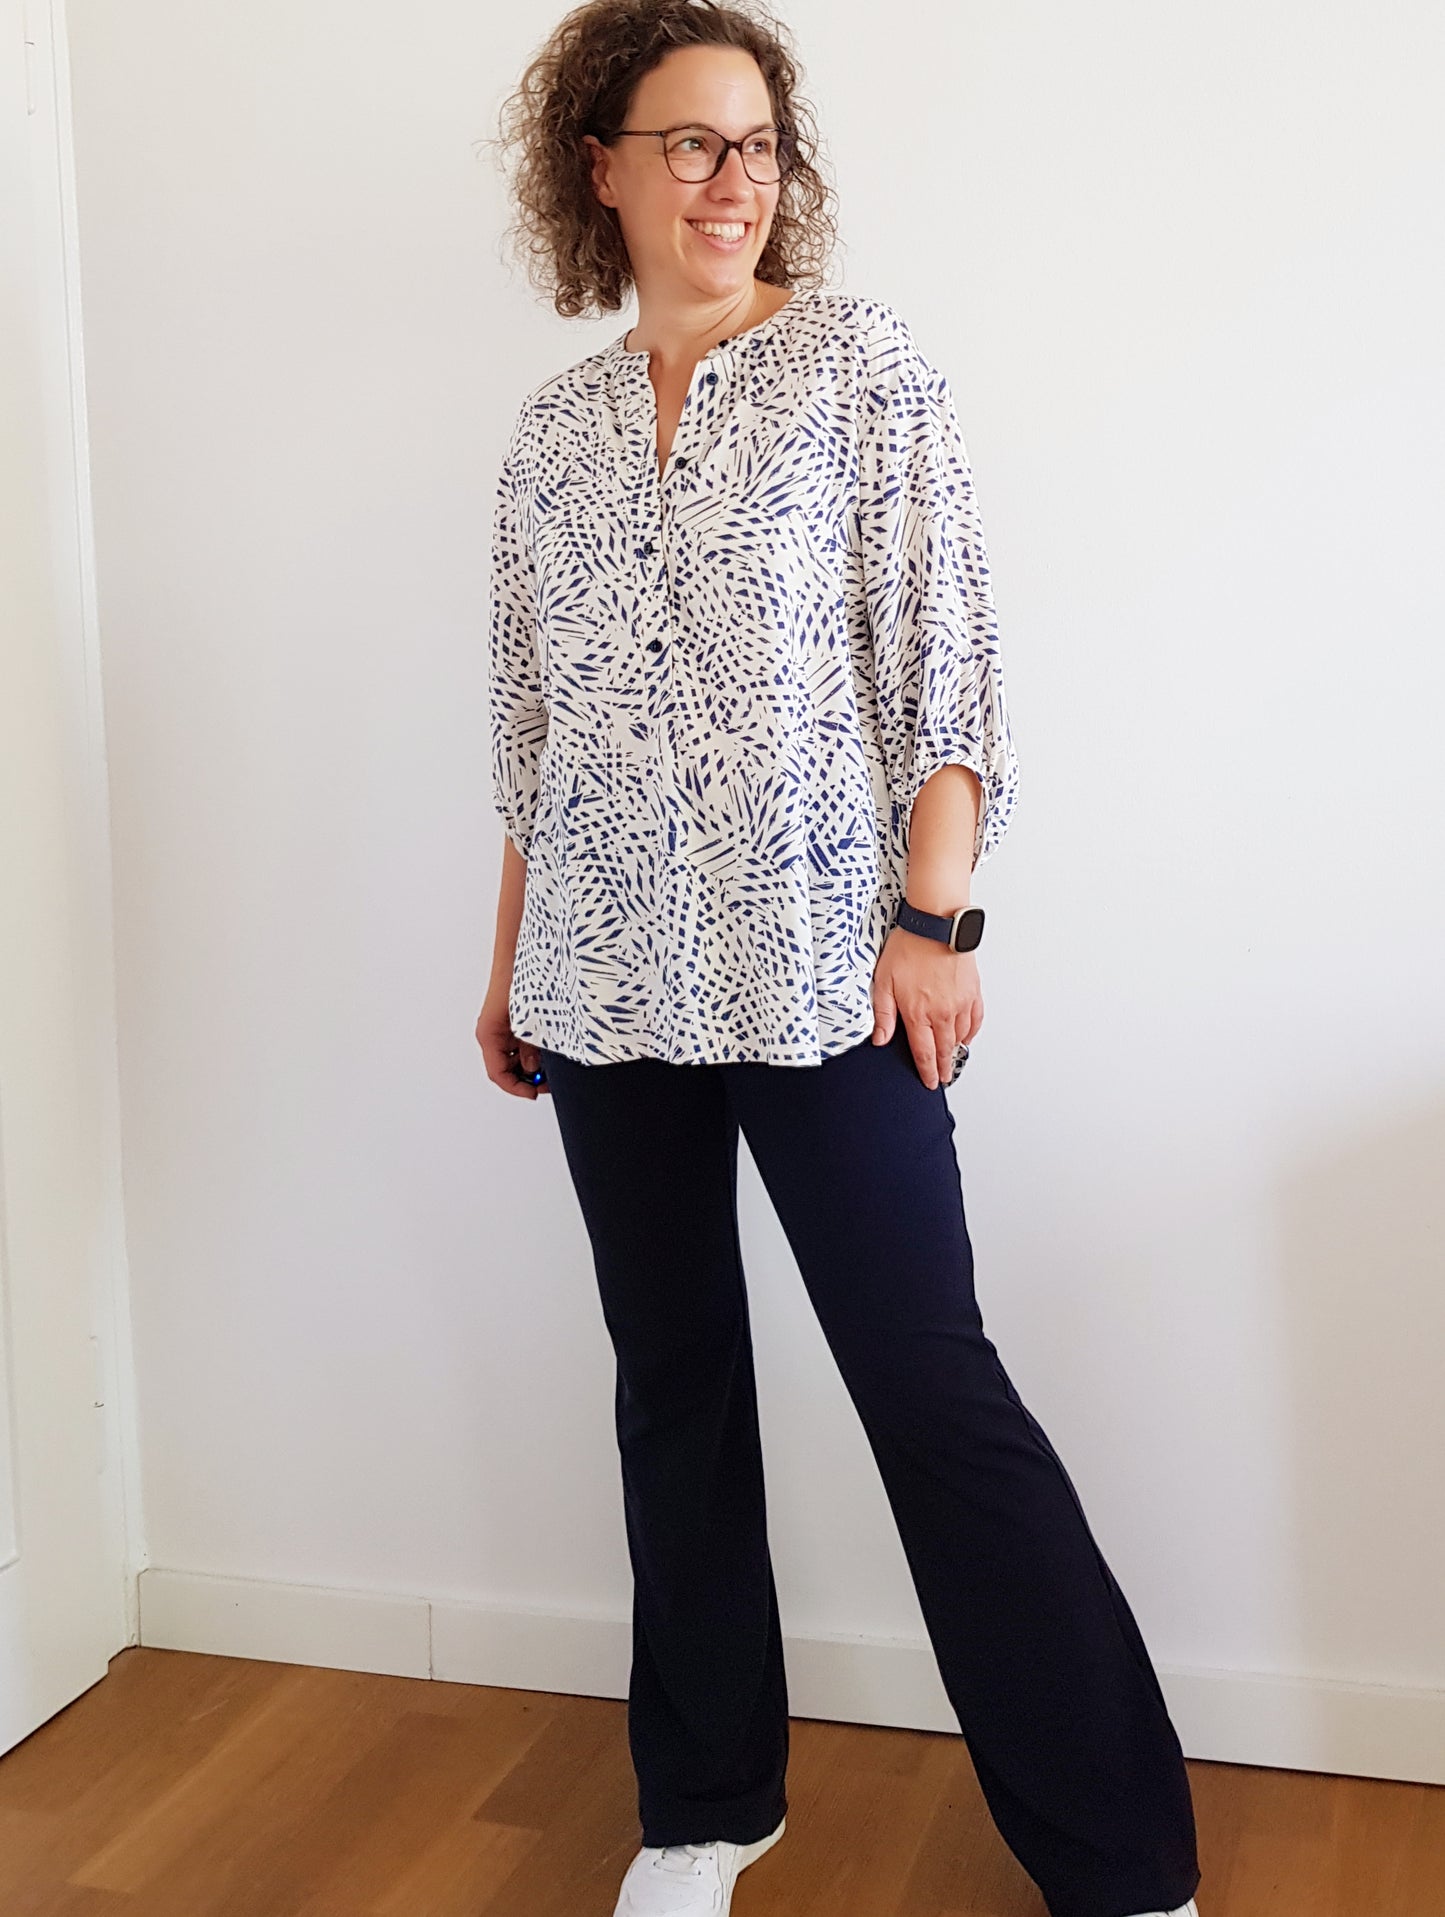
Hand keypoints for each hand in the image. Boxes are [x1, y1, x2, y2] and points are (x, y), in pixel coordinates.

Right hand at [476, 984, 550, 1098]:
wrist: (521, 951)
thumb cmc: (520, 978)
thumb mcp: (529, 1020)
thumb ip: (530, 1049)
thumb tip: (534, 1070)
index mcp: (489, 1034)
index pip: (498, 1074)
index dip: (517, 1089)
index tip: (535, 1094)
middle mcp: (492, 1033)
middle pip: (506, 1069)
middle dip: (527, 1079)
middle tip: (549, 1082)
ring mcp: (502, 1027)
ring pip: (514, 1058)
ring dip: (532, 1065)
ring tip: (552, 1066)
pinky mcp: (512, 1021)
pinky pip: (520, 1044)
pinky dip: (533, 1051)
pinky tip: (549, 1049)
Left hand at [870, 924, 982, 1089]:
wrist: (936, 925)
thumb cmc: (909, 947)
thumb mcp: (884, 981)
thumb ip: (884, 1015)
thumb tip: (881, 1040)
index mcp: (919, 1014)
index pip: (924, 1053)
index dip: (927, 1072)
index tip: (931, 1082)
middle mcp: (943, 1013)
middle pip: (944, 1050)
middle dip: (943, 1067)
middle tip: (944, 1078)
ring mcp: (961, 1003)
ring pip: (961, 1037)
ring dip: (956, 1051)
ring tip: (952, 1059)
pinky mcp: (973, 991)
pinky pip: (975, 1019)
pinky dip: (971, 1032)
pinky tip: (967, 1036)